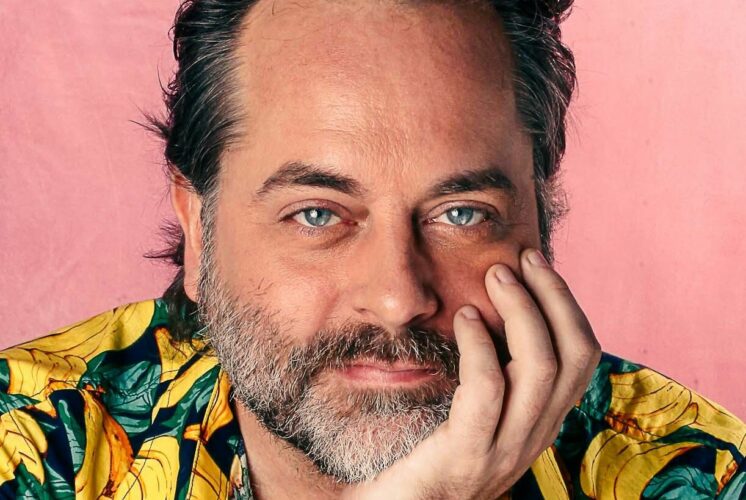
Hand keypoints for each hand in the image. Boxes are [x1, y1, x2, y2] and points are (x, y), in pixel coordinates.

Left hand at [344, 248, 601, 498]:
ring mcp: (504, 449)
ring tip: (496, 276)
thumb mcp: (476, 412)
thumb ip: (493, 374)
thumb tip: (492, 312)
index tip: (537, 266)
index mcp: (539, 421)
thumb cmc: (427, 454)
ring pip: (541, 369)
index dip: (567, 306)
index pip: (581, 358)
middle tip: (523, 258)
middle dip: (555, 297)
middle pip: (575, 357)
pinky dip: (482, 347)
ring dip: (523, 312)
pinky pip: (488, 390)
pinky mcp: (467, 454)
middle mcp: (534, 436)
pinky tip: (465, 318)